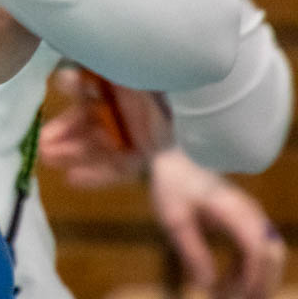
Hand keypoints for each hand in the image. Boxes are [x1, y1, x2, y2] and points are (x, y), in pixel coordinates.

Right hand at [38, 67, 171, 186]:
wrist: (194, 126)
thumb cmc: (161, 96)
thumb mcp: (127, 76)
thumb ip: (98, 74)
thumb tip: (66, 72)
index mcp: (122, 87)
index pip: (92, 87)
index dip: (74, 88)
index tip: (59, 86)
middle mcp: (123, 111)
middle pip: (88, 121)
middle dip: (63, 131)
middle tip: (40, 141)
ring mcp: (131, 137)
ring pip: (94, 145)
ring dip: (70, 151)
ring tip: (46, 157)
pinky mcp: (139, 160)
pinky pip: (113, 169)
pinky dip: (93, 176)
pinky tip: (71, 179)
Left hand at [148, 147, 285, 298]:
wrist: (177, 161)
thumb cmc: (174, 185)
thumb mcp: (173, 218)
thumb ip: (191, 249)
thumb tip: (207, 284)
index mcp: (231, 208)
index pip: (257, 248)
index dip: (252, 278)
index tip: (232, 297)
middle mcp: (249, 212)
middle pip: (272, 255)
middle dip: (258, 285)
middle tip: (225, 298)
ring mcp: (252, 217)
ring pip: (270, 258)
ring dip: (254, 282)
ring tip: (221, 295)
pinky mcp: (250, 225)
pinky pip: (260, 256)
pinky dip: (248, 274)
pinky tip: (225, 284)